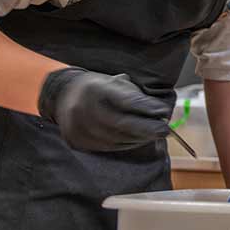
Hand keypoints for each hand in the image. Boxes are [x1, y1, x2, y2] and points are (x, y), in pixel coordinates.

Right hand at [38, 67, 171, 151]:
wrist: (64, 96)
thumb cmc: (98, 88)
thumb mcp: (114, 82)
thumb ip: (134, 94)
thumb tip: (158, 111)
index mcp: (95, 88)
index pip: (125, 100)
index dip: (146, 107)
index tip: (163, 111)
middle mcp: (84, 108)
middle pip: (122, 123)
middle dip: (147, 128)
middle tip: (165, 130)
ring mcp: (78, 127)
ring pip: (117, 138)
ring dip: (139, 138)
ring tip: (154, 135)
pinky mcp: (77, 140)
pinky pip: (108, 147)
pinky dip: (126, 144)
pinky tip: (137, 140)